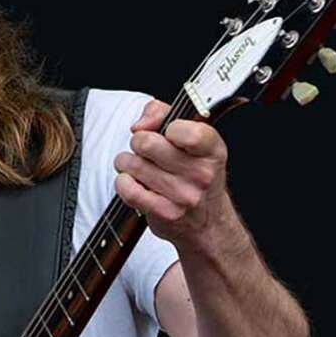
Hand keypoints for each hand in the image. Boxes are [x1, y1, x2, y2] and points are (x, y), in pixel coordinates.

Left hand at [114, 99, 234, 248]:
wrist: (207, 222)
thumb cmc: (196, 175)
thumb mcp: (193, 138)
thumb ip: (163, 114)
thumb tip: (141, 124)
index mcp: (212, 150)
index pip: (185, 131)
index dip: (167, 126)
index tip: (166, 132)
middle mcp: (201, 173)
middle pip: (147, 143)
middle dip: (139, 142)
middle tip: (145, 149)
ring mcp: (183, 195)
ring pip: (132, 164)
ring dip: (129, 163)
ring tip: (139, 167)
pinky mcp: (164, 213)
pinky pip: (126, 188)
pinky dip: (123, 182)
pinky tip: (134, 182)